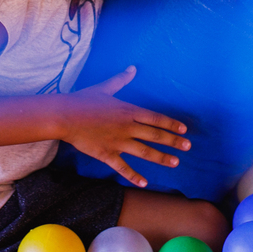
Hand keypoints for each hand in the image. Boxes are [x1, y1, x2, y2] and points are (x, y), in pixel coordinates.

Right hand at [57, 66, 189, 187]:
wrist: (64, 116)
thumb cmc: (83, 100)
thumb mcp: (104, 88)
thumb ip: (120, 80)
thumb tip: (132, 68)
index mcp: (128, 110)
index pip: (156, 118)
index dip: (171, 124)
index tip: (184, 130)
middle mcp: (127, 127)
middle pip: (156, 135)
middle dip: (174, 141)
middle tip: (188, 146)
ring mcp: (118, 142)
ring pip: (145, 152)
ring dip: (161, 158)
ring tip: (175, 163)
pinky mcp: (107, 154)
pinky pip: (123, 167)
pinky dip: (134, 176)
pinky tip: (145, 183)